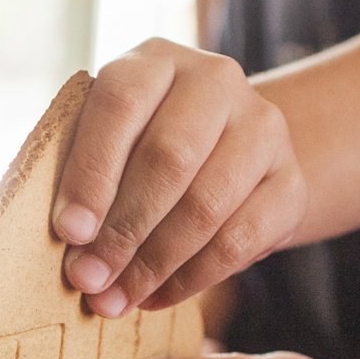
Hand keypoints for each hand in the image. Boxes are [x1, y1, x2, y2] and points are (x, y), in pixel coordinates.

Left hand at [56, 40, 306, 315]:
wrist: (229, 152)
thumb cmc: (142, 148)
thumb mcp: (110, 139)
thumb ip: (84, 174)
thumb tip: (70, 241)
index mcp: (156, 60)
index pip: (121, 103)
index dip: (92, 172)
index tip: (69, 231)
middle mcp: (215, 80)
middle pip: (169, 157)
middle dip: (123, 229)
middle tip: (89, 279)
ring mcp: (262, 127)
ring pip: (207, 204)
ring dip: (155, 263)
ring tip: (117, 298)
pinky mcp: (290, 181)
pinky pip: (241, 240)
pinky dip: (192, 277)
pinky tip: (156, 296)